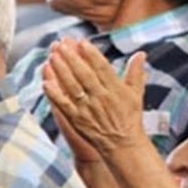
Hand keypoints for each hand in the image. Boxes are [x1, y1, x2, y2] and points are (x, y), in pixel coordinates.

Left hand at [41, 39, 149, 158]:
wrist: (123, 145)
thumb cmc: (130, 117)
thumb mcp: (136, 94)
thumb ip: (136, 73)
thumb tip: (141, 54)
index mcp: (115, 90)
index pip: (102, 68)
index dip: (91, 54)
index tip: (82, 42)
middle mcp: (101, 98)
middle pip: (84, 75)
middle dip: (72, 59)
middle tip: (62, 44)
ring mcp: (87, 109)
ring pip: (72, 87)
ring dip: (61, 72)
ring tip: (52, 57)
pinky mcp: (77, 120)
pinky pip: (64, 105)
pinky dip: (55, 95)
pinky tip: (46, 83)